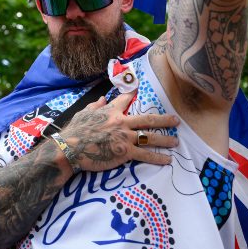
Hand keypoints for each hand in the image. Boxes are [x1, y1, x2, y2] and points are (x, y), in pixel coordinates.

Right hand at [61, 92, 178, 171]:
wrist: (72, 148)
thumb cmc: (75, 131)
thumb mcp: (83, 113)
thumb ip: (95, 106)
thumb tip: (102, 98)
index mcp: (111, 111)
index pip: (125, 99)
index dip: (133, 93)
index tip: (139, 89)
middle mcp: (122, 122)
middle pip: (147, 119)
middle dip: (164, 120)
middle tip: (176, 120)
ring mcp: (125, 137)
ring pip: (150, 137)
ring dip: (165, 139)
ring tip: (175, 141)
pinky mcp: (125, 151)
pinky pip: (145, 155)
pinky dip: (158, 158)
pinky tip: (167, 160)